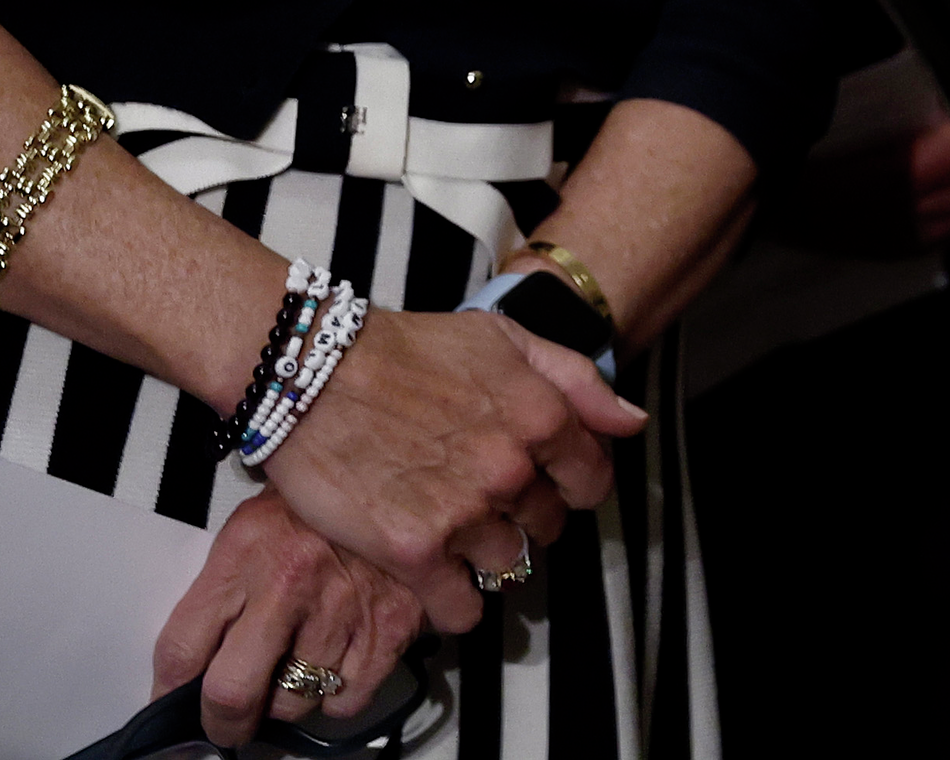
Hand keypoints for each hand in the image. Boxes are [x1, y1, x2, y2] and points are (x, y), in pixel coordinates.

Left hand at [156, 488, 416, 747]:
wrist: (390, 470)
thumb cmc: (308, 509)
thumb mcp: (243, 534)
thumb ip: (213, 599)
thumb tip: (187, 676)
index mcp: (244, 555)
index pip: (181, 652)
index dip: (169, 696)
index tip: (176, 709)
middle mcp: (291, 582)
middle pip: (233, 693)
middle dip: (225, 722)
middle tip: (231, 721)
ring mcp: (345, 606)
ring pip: (295, 701)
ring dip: (288, 699)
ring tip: (295, 668)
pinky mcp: (393, 622)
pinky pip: (349, 699)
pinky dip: (338, 695)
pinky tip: (337, 664)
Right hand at [263, 305, 640, 625]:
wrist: (316, 373)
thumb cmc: (412, 350)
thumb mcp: (508, 340)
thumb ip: (579, 382)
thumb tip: (633, 424)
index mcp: (544, 418)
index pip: (592, 482)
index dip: (571, 485)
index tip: (544, 483)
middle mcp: (513, 470)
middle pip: (547, 526)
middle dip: (525, 517)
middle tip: (486, 502)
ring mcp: (465, 513)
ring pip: (507, 564)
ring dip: (487, 557)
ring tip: (455, 534)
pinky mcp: (414, 550)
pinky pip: (462, 608)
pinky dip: (457, 605)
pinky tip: (441, 584)